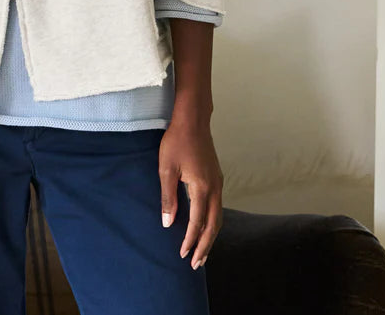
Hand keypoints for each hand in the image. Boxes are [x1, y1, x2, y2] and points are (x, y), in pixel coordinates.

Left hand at [158, 117, 223, 269]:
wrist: (193, 120)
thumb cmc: (176, 141)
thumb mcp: (166, 168)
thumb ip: (167, 197)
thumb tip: (168, 223)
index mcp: (201, 187)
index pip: (197, 222)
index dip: (190, 240)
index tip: (183, 255)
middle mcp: (215, 188)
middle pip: (213, 225)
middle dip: (205, 246)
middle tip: (196, 264)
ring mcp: (218, 183)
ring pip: (218, 217)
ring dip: (211, 236)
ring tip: (203, 252)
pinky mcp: (217, 178)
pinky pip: (218, 207)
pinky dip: (213, 222)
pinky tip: (207, 226)